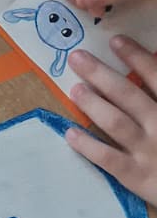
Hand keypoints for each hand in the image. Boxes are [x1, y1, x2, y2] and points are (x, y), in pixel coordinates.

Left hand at [64, 39, 156, 203]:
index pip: (156, 77)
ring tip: (74, 89)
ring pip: (117, 123)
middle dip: (102, 75)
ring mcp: (148, 152)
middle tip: (77, 57)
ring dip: (93, 104)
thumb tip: (153, 66)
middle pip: (129, 96)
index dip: (136, 57)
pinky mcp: (136, 176)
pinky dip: (89, 146)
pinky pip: (109, 159)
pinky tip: (70, 134)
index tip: (114, 40)